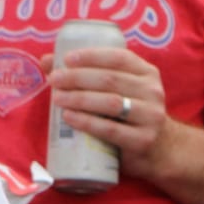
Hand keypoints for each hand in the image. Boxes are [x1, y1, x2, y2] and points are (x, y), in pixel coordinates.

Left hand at [44, 44, 178, 180]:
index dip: (92, 56)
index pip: (120, 58)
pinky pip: (110, 129)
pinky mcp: (143, 139)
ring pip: (111, 103)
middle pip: (111, 79)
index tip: (66, 59)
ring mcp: (151, 116)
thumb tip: (46, 61)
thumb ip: (88, 73)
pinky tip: (69, 117)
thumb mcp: (118, 90)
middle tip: (54, 80)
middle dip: (77, 78)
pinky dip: (86, 122)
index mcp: (147, 73)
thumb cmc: (128, 113)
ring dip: (79, 98)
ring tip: (57, 98)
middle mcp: (153, 92)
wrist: (158, 148)